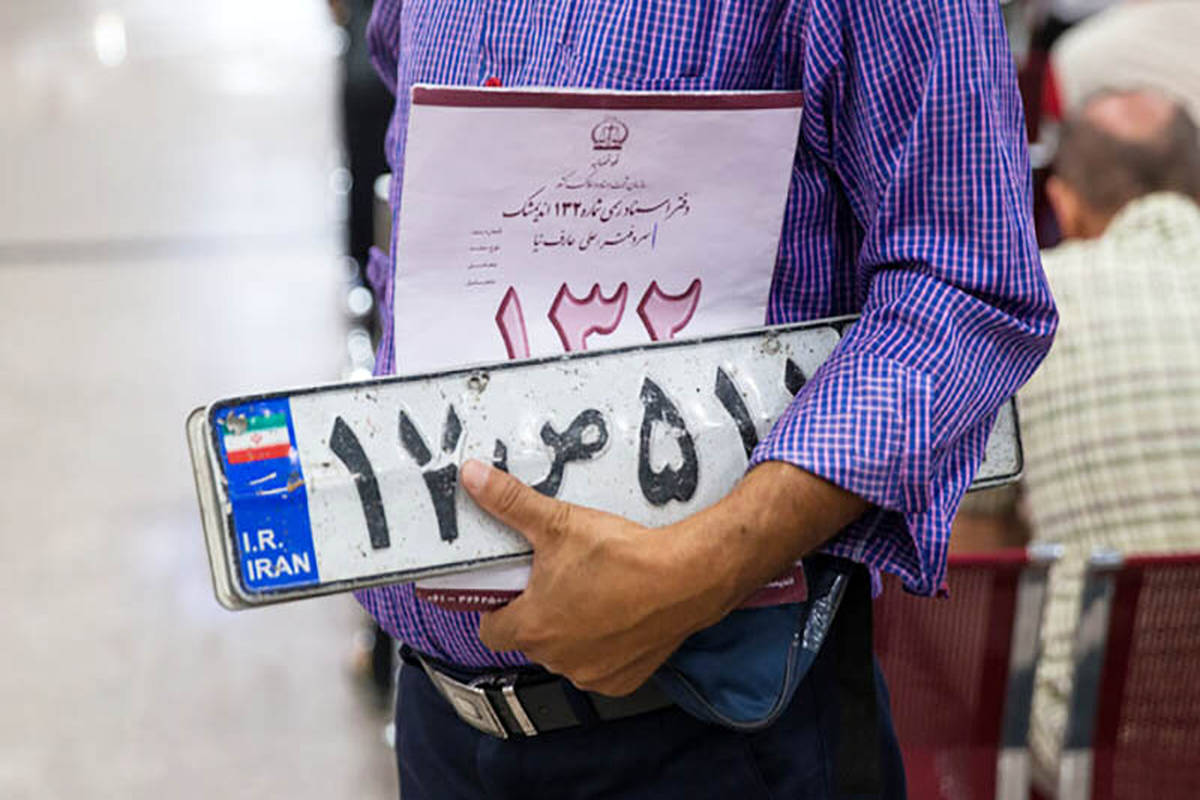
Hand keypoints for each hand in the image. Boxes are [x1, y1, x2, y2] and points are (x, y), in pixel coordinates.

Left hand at [460, 459, 732, 696]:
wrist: (687, 577)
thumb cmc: (624, 556)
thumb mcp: (559, 522)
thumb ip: (510, 502)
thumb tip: (474, 477)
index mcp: (532, 627)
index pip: (490, 630)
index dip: (497, 607)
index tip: (512, 588)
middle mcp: (557, 658)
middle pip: (530, 640)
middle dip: (539, 613)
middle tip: (557, 579)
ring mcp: (591, 673)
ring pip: (566, 654)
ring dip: (571, 632)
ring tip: (591, 593)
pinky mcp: (622, 679)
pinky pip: (601, 666)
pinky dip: (605, 647)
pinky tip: (617, 615)